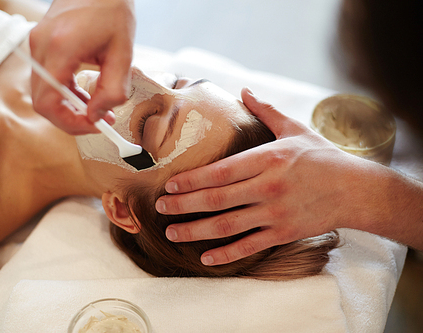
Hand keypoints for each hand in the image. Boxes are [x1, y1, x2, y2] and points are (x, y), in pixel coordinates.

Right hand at [29, 0, 135, 134]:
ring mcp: (37, 45)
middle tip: (99, 120)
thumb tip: (97, 115)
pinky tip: (85, 91)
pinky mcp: (40, 44)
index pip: (49, 102)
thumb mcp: (123, 53)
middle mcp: (41, 47)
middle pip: (42, 102)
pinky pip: (46, 79)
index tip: (94, 126)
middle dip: (71, 118)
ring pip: (44, 92)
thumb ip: (113, 90)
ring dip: (69, 105)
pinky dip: (64, 92)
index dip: (70, 123)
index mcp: (61, 48)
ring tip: (97, 105)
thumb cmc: (112, 8)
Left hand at [156, 88, 379, 264]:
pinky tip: (205, 257)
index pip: (221, 171)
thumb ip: (266, 111)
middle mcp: (269, 187)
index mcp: (268, 159)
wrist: (356, 190)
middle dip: (184, 205)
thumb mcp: (295, 128)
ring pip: (228, 226)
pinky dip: (227, 254)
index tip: (169, 183)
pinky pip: (250, 246)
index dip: (192, 179)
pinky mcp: (284, 233)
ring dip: (196, 231)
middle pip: (217, 199)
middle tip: (159, 207)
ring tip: (172, 233)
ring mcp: (276, 212)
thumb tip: (243, 89)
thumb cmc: (322, 156)